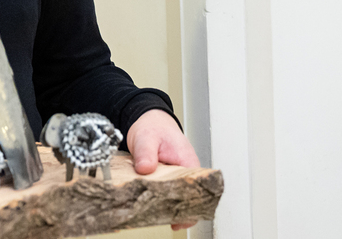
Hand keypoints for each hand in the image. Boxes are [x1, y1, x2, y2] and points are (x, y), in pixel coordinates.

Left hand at [127, 109, 200, 229]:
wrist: (147, 122)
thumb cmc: (153, 128)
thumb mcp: (147, 137)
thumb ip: (146, 153)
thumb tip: (145, 168)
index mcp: (188, 161)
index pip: (196, 188)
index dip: (190, 206)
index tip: (180, 218)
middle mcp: (184, 172)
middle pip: (186, 197)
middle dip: (176, 210)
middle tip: (163, 217)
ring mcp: (174, 178)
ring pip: (174, 198)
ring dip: (165, 206)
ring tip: (153, 213)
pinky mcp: (163, 181)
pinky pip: (163, 194)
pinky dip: (156, 201)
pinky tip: (147, 207)